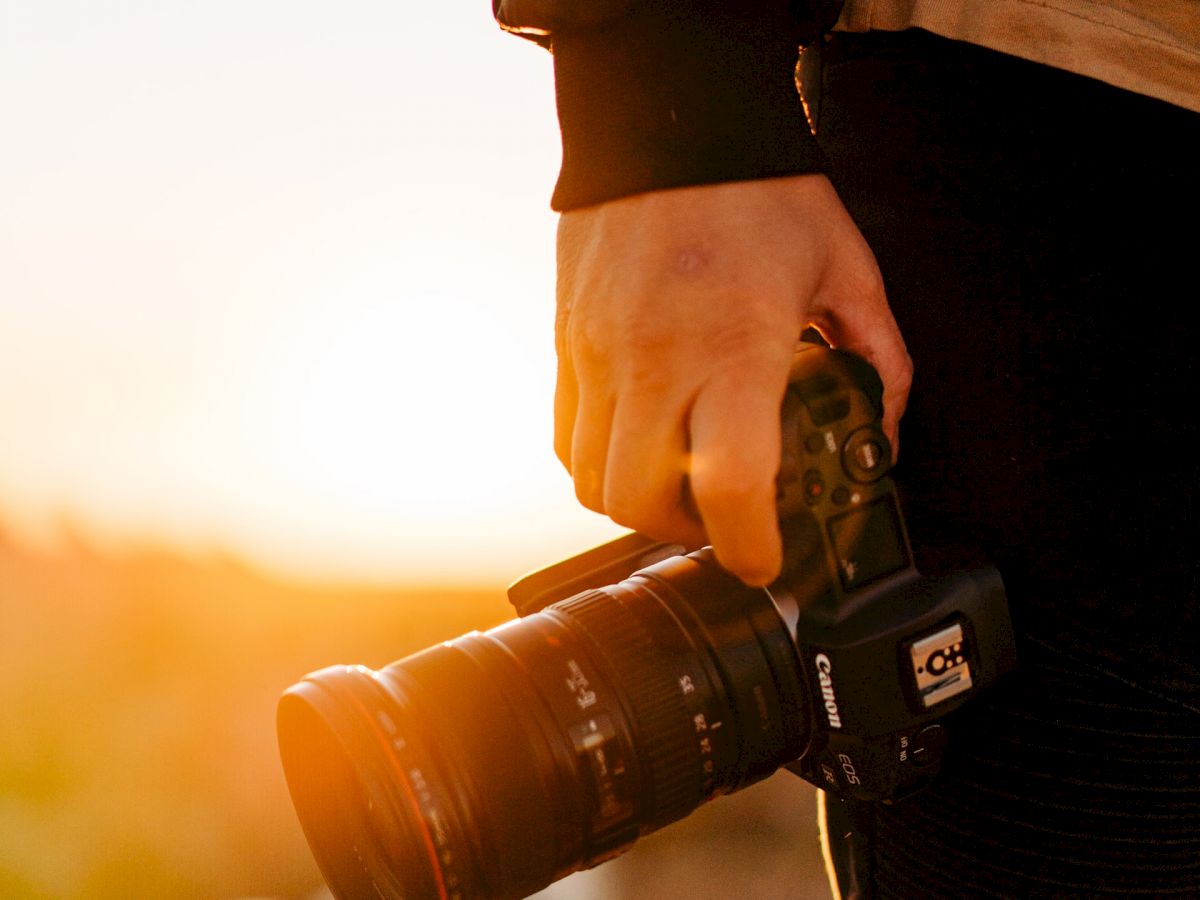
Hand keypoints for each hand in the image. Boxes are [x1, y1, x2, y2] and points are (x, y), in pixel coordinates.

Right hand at [555, 174, 910, 585]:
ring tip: (679, 481)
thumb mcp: (845, 268)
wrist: (667, 125)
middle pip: (639, 503)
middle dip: (685, 535)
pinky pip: (566, 435)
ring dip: (637, 502)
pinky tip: (640, 438)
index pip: (729, 485)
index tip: (765, 560)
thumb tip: (885, 428)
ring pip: (591, 480)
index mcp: (734, 345)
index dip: (749, 548)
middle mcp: (653, 359)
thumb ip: (879, 357)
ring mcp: (597, 353)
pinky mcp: (567, 342)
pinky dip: (600, 460)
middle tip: (723, 518)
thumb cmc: (755, 189)